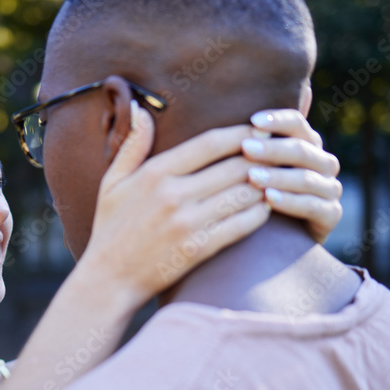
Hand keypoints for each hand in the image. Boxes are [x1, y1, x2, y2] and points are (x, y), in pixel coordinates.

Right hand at [79, 101, 273, 304]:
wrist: (109, 280)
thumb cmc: (111, 229)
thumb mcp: (112, 183)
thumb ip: (132, 145)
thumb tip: (141, 109)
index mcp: (155, 173)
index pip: (210, 143)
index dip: (241, 133)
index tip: (259, 129)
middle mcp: (173, 195)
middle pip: (234, 167)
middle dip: (263, 157)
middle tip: (280, 151)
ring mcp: (188, 223)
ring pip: (243, 195)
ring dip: (265, 184)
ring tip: (279, 177)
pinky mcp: (199, 249)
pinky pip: (241, 225)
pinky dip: (259, 213)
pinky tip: (267, 206)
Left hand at [244, 109, 341, 243]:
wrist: (273, 240)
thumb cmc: (257, 194)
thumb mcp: (253, 165)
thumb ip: (254, 139)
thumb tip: (258, 103)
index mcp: (307, 144)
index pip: (297, 123)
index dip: (277, 121)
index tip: (253, 122)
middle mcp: (324, 163)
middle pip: (302, 149)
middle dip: (273, 149)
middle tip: (246, 149)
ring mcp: (330, 189)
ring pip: (307, 178)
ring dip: (279, 176)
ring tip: (252, 177)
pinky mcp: (332, 215)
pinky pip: (314, 206)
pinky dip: (291, 202)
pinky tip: (269, 200)